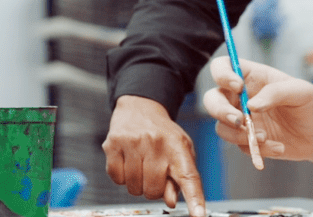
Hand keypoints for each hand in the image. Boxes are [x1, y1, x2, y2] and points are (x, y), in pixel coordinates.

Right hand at [102, 95, 205, 216]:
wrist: (140, 107)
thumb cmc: (163, 133)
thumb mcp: (180, 150)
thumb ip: (180, 176)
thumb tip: (172, 201)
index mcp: (178, 146)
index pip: (188, 177)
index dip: (194, 198)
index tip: (199, 215)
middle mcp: (156, 143)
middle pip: (154, 191)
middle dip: (153, 188)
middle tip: (154, 171)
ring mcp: (133, 143)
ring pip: (134, 188)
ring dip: (137, 183)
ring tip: (141, 164)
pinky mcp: (113, 144)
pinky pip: (117, 179)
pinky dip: (122, 177)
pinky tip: (128, 161)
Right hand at [203, 57, 312, 168]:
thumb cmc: (311, 104)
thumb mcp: (300, 91)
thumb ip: (275, 93)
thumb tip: (250, 106)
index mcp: (251, 76)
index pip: (222, 67)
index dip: (222, 74)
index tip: (238, 86)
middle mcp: (240, 97)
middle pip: (212, 99)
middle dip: (220, 110)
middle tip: (240, 120)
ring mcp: (242, 119)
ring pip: (221, 126)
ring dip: (238, 135)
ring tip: (264, 138)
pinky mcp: (247, 140)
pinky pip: (240, 146)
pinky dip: (257, 149)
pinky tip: (279, 147)